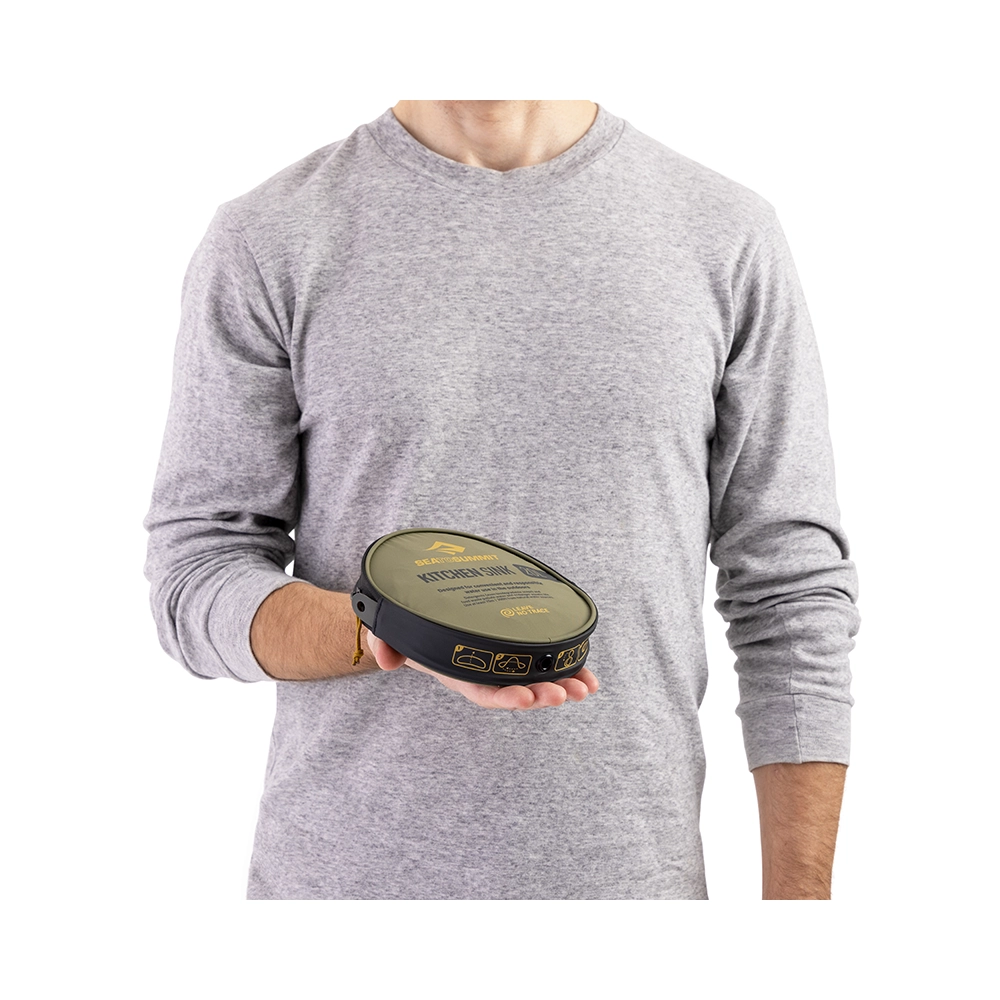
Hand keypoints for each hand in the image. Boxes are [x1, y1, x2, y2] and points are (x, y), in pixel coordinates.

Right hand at [365, 629, 598, 708]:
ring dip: (563, 686)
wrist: (418, 617)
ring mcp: (502, 662)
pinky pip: (546, 662)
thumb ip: (385, 643)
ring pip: (536, 680)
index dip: (504, 697)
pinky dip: (568, 670)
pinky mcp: (516, 648)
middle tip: (565, 693)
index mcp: (458, 672)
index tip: (525, 696)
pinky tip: (589, 677)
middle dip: (542, 695)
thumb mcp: (390, 631)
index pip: (483, 692)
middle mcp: (483, 672)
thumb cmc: (407, 628)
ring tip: (587, 688)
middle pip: (517, 691)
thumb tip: (387, 659)